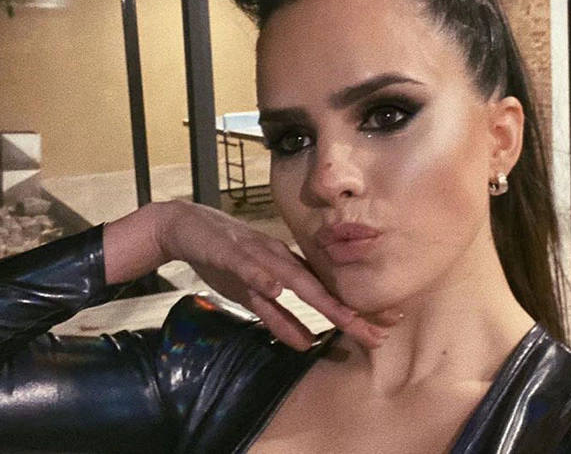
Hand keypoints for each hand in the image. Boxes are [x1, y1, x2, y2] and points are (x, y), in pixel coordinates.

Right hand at [104, 201, 393, 350]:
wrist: (187, 226)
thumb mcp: (253, 296)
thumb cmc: (226, 259)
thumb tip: (306, 343)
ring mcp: (257, 254)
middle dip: (348, 312)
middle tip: (378, 334)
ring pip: (291, 278)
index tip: (384, 328)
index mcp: (287, 268)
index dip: (353, 311)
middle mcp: (279, 260)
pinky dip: (261, 276)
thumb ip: (278, 317)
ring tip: (344, 319)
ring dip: (317, 299)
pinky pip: (247, 266)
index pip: (326, 293)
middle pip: (318, 290)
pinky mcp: (230, 252)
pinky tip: (275, 288)